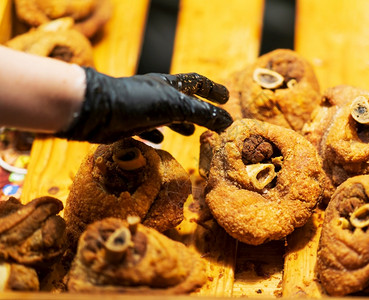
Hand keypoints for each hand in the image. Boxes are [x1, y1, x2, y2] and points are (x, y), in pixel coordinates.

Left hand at [56, 67, 232, 143]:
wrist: (95, 110)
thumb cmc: (136, 103)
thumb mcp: (174, 106)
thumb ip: (201, 113)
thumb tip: (227, 121)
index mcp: (169, 85)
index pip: (197, 83)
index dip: (213, 90)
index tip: (227, 97)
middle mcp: (157, 95)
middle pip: (183, 100)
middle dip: (199, 110)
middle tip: (212, 120)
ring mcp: (142, 109)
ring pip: (167, 116)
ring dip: (180, 124)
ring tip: (191, 133)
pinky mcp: (129, 124)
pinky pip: (147, 130)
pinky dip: (156, 136)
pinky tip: (159, 143)